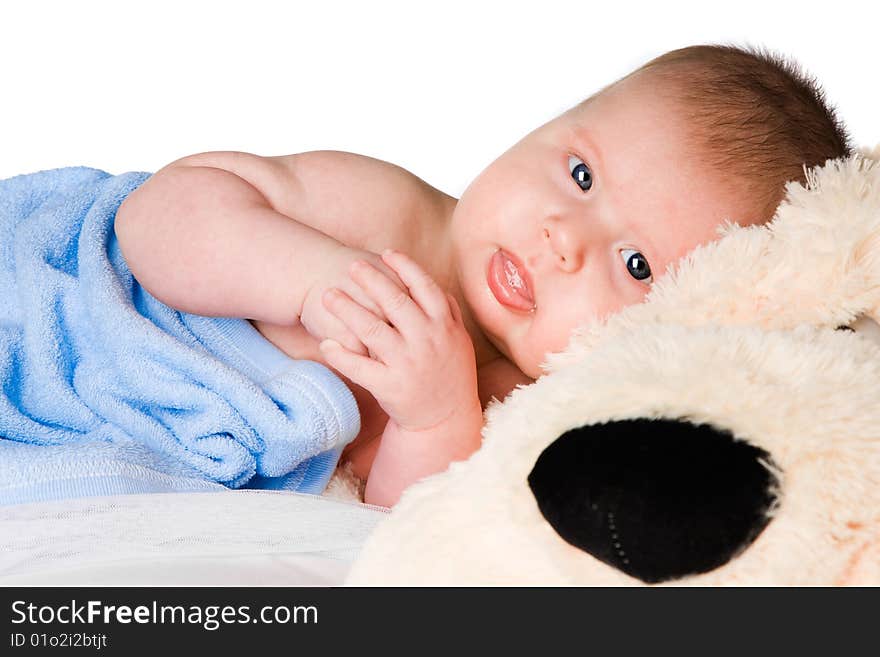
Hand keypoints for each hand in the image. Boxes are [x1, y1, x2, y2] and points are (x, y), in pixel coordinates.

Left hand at [317, 249, 479, 431]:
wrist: (445, 420)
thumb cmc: (449, 375)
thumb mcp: (458, 340)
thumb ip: (447, 311)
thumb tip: (429, 282)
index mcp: (444, 326)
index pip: (424, 287)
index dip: (405, 267)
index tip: (386, 253)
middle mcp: (427, 341)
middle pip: (394, 302)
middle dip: (370, 280)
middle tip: (350, 265)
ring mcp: (408, 364)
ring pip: (372, 330)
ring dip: (347, 309)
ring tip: (328, 294)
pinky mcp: (390, 387)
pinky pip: (359, 367)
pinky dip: (341, 355)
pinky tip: (326, 344)